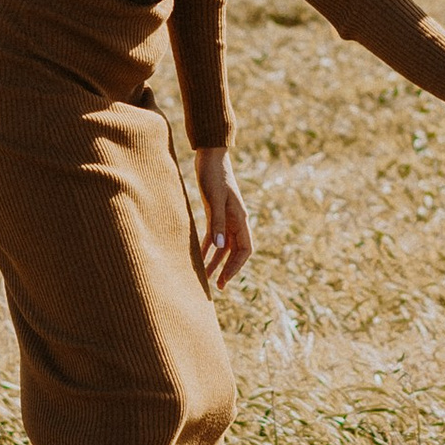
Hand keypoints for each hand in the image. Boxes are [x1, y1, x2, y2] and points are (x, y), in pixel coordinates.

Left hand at [192, 148, 253, 289]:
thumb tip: (219, 248)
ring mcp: (226, 218)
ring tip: (206, 278)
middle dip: (227, 269)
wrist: (210, 156)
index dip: (236, 267)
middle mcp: (236, 221)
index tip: (224, 280)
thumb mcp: (214, 199)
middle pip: (235, 252)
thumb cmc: (213, 176)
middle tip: (217, 287)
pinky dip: (208, 249)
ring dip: (216, 262)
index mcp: (240, 218)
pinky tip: (199, 259)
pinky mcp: (215, 214)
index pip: (245, 250)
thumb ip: (217, 223)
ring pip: (223, 247)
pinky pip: (214, 237)